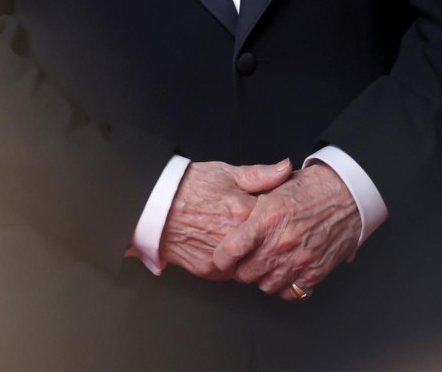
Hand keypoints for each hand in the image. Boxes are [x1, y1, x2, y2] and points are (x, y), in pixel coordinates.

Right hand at [159, 158, 291, 279]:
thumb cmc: (190, 186)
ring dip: (252, 255)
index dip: (278, 216)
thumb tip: (286, 168)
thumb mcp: (226, 172)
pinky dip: (234, 263)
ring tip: (246, 240)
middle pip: (266, 247)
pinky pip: (231, 272)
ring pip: (250, 264)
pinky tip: (231, 249)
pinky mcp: (209, 271)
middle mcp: (235, 239)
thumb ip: (260, 175)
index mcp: (243, 212)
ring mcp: (222, 259)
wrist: (155, 205)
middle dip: (267, 240)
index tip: (277, 212)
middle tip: (263, 229)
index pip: (276, 221)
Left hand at [212, 163, 360, 298]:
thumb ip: (253, 200)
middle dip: (242, 267)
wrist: (348, 194)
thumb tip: (234, 213)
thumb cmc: (313, 187)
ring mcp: (299, 260)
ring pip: (266, 285)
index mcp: (268, 217)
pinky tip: (285, 270)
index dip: (222, 256)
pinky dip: (285, 285)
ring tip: (266, 263)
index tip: (221, 255)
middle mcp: (282, 242)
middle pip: (246, 273)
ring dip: (263, 277)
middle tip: (245, 258)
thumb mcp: (276, 184)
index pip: (232, 249)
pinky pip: (290, 291)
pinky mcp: (315, 272)